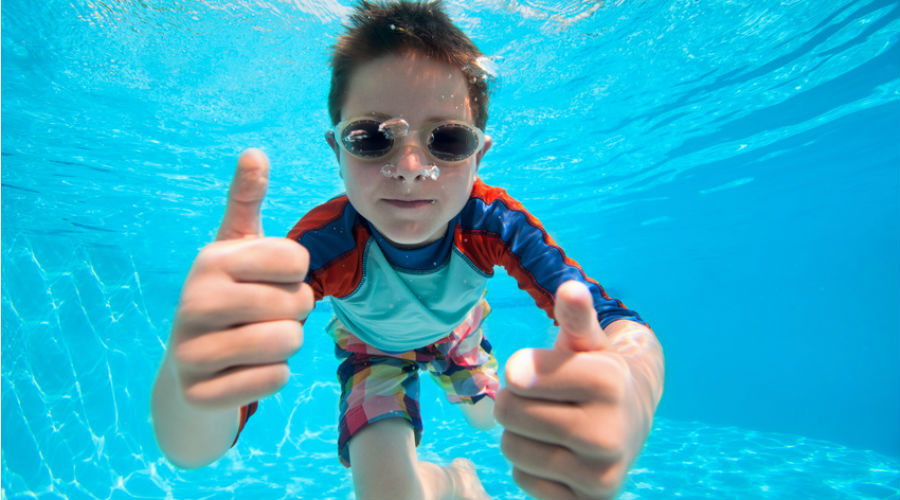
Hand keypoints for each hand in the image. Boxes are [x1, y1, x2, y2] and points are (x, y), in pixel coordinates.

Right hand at [168, 149, 313, 409]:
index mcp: (211, 259)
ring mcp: (191, 350)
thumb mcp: (236, 247)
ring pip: (288, 343)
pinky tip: (245, 370)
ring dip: (286, 346)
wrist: (190, 368)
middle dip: (295, 314)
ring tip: (256, 341)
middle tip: (264, 316)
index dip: (296, 275)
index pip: (297, 260)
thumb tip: (254, 151)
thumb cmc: (228, 296)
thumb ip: (246, 201)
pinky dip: (272, 377)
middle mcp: (194, 301)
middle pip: (298, 304)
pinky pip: (274, 380)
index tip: (269, 280)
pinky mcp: (199, 392)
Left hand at [494, 281, 656, 498]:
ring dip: (519, 435)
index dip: (519, 371)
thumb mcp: (587, 342)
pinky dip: (530, 466)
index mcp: (609, 382)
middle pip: (508, 413)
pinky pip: (522, 480)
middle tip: (542, 400)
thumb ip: (576, 317)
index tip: (537, 371)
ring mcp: (601, 474)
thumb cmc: (596, 373)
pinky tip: (558, 453)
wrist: (632, 420)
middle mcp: (610, 432)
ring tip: (549, 426)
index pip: (517, 376)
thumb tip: (570, 289)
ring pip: (511, 449)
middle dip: (515, 402)